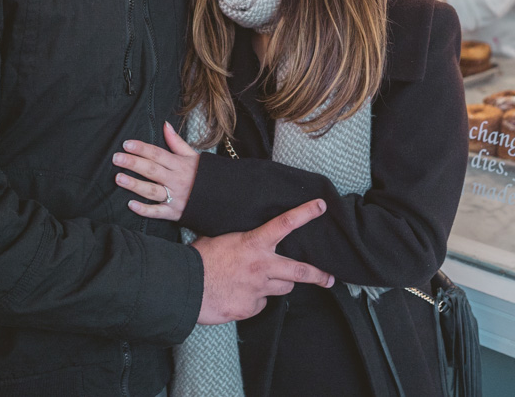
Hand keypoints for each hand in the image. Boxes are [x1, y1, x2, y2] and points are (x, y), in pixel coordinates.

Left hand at [114, 121, 199, 221]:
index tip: (126, 144)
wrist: (222, 197)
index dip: (142, 148)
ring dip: (135, 185)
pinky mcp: (175, 213)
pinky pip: (158, 212)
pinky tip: (131, 205)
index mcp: (180, 165)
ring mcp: (176, 197)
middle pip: (152, 170)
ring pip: (152, 191)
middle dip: (133, 163)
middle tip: (116, 158)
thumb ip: (176, 142)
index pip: (158, 154)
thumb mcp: (193, 156)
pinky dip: (145, 210)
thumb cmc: (204, 175)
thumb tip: (165, 125)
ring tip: (119, 178)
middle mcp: (177, 180)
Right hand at [193, 199, 334, 323]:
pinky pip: (260, 304)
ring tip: (267, 282)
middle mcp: (261, 266)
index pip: (285, 224)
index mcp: (253, 243)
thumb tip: (240, 236)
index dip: (305, 213)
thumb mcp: (219, 239)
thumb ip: (238, 240)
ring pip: (283, 288)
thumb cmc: (198, 260)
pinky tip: (241, 296)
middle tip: (329, 278)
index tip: (320, 206)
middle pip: (300, 271)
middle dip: (318, 275)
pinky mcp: (249, 308)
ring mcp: (257, 289)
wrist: (184, 288)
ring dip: (279, 285)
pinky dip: (255, 301)